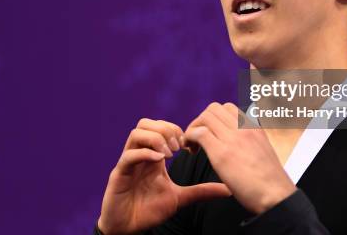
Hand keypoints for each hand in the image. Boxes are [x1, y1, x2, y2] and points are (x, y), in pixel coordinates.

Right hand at [97, 118, 230, 234]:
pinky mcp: (119, 175)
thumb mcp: (181, 198)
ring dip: (156, 139)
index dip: (175, 129)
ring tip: (170, 154)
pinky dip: (145, 154)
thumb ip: (201, 191)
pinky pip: (128, 155)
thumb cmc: (150, 211)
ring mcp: (128, 163)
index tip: (187, 145)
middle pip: (146, 123)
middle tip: (179, 147)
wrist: (129, 229)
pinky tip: (160, 161)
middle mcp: (139, 154)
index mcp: (152, 155)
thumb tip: (228, 190)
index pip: (159, 126)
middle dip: (165, 129)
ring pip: (136, 133)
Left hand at [185, 102, 295, 214]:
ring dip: (194, 128)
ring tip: (194, 146)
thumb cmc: (270, 182)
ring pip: (204, 117)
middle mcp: (243, 128)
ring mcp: (233, 138)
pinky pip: (198, 133)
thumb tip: (237, 145)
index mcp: (253, 127)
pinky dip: (190, 138)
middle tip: (199, 139)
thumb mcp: (263, 151)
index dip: (214, 119)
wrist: (276, 196)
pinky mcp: (222, 152)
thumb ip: (250, 142)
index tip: (211, 133)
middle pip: (213, 108)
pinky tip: (192, 150)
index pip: (228, 108)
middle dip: (201, 121)